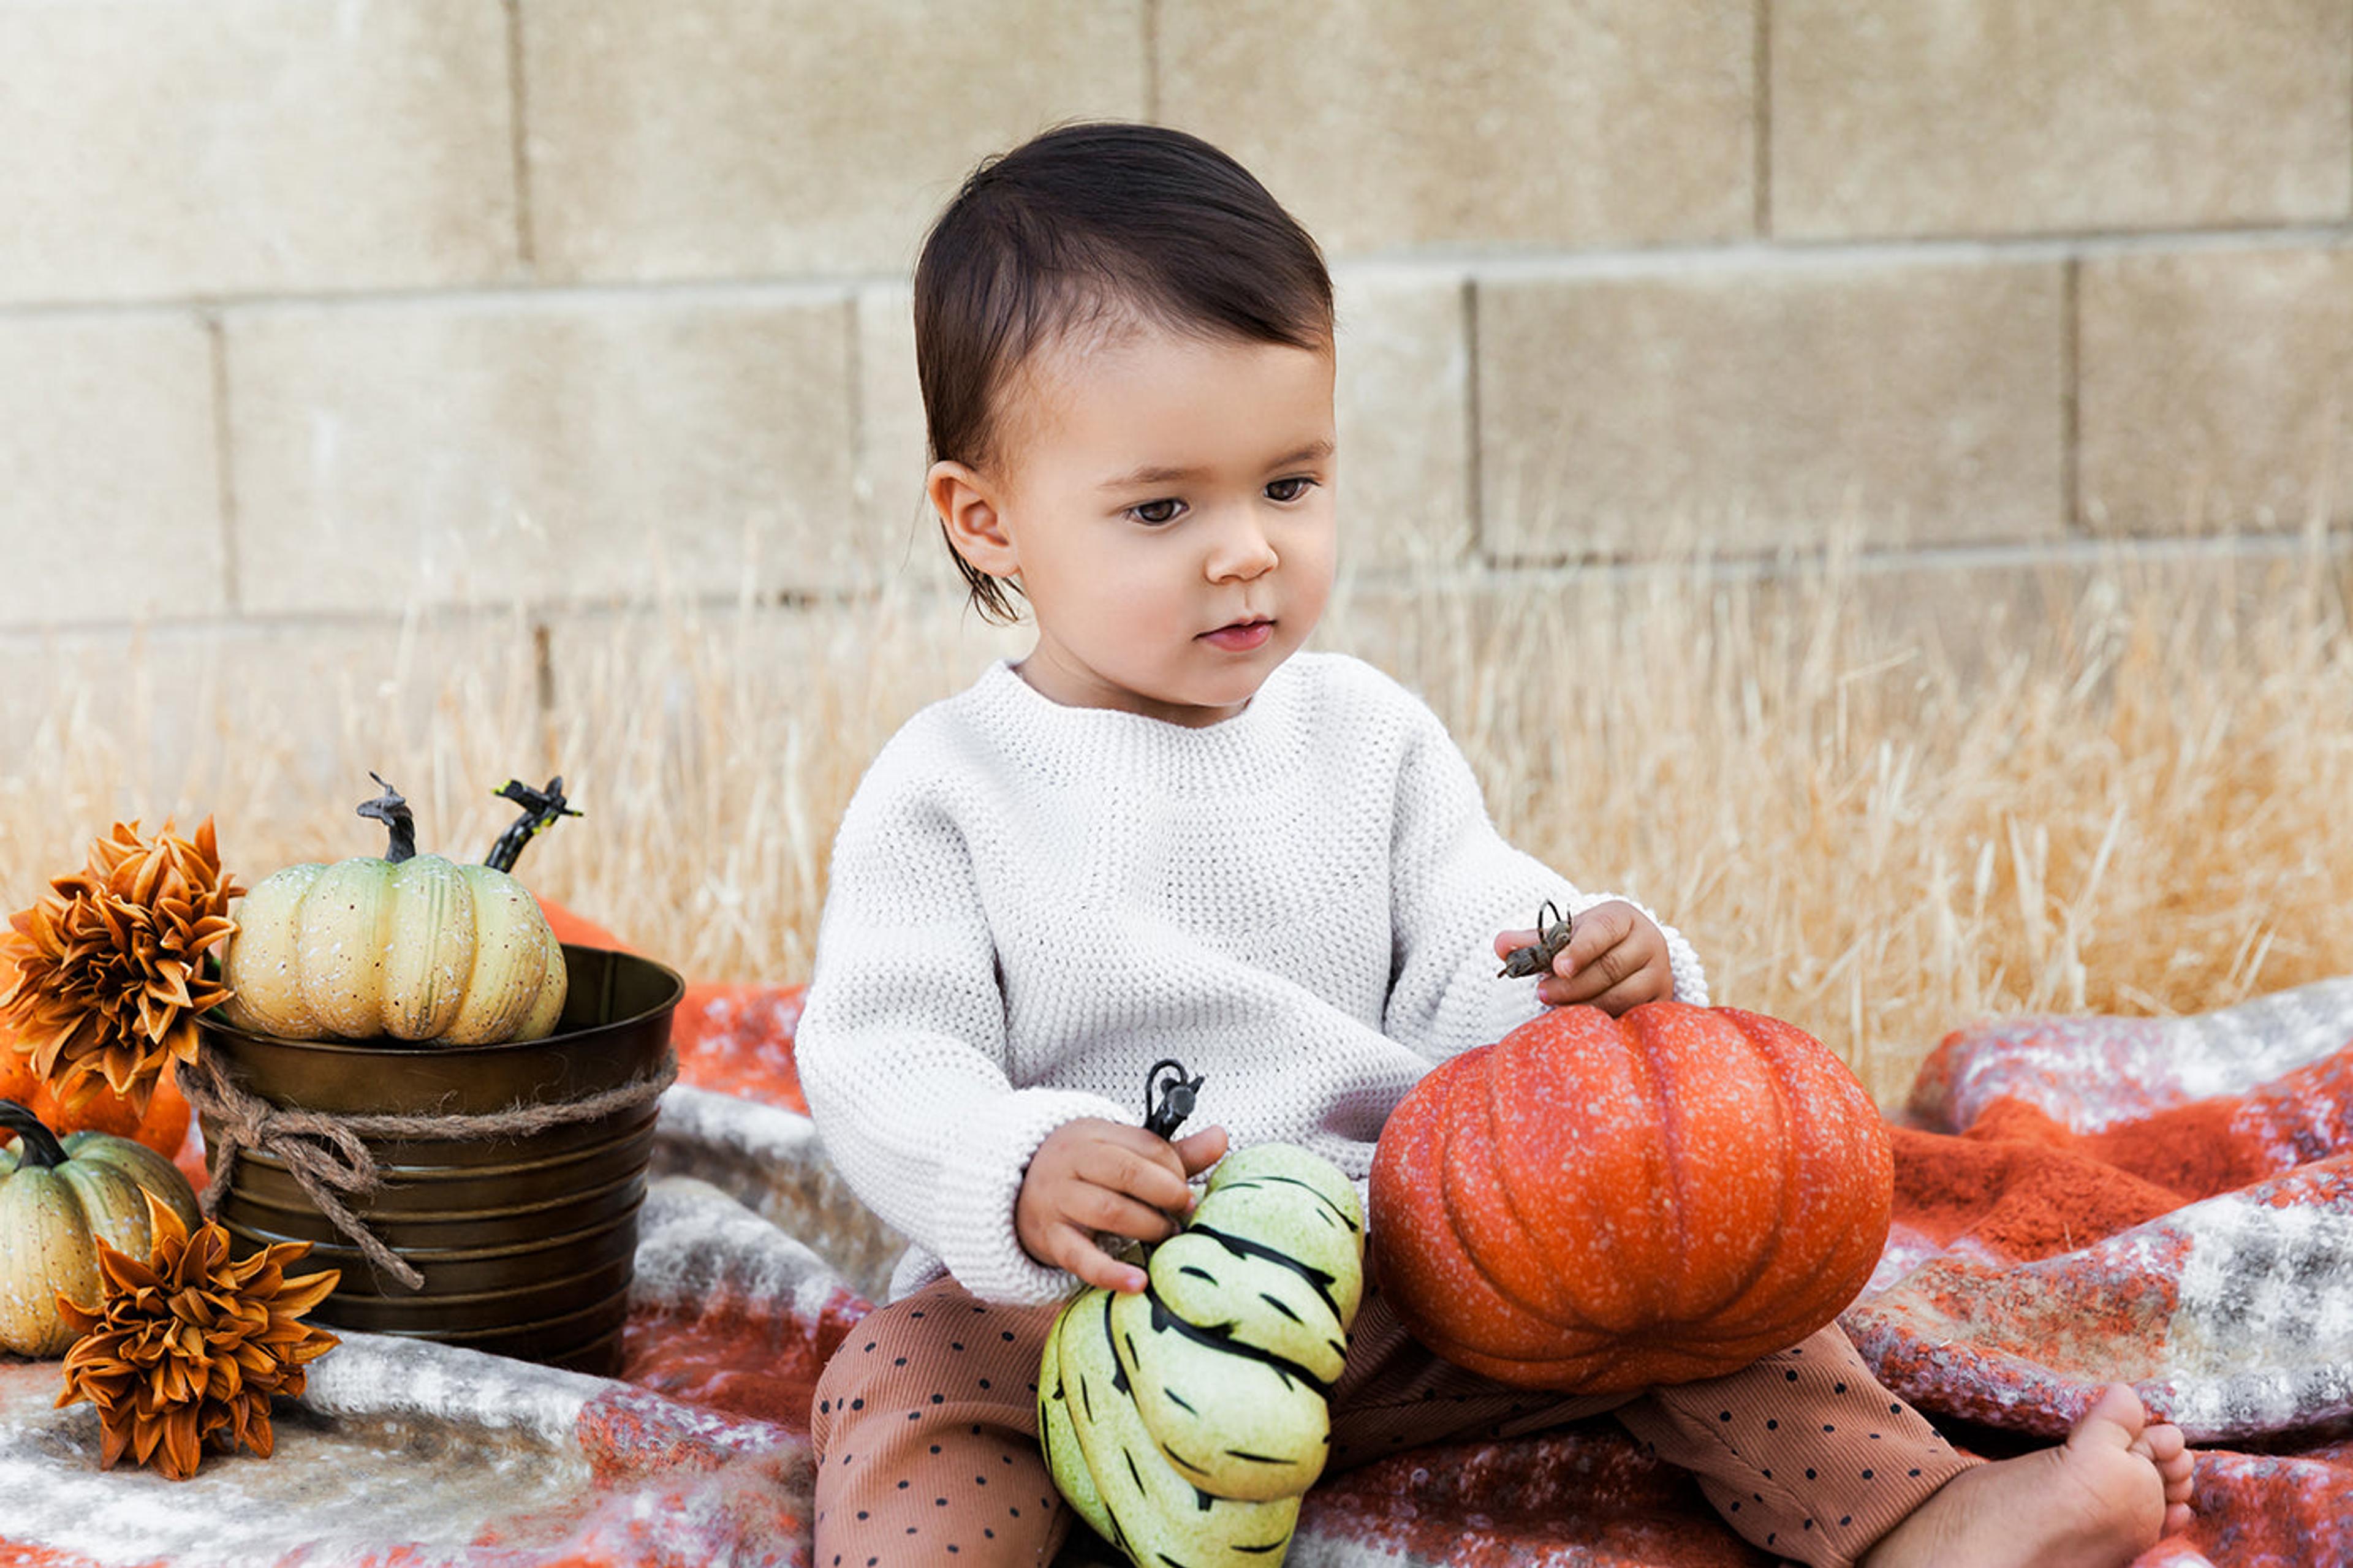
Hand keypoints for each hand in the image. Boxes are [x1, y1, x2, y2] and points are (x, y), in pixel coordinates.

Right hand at [1016, 1118, 1229, 1293]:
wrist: (1015, 1193)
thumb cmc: (1084, 1173)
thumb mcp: (1121, 1152)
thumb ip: (1173, 1152)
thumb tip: (1222, 1138)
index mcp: (1094, 1135)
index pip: (1144, 1145)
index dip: (1174, 1168)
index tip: (1188, 1187)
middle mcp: (1071, 1163)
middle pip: (1127, 1172)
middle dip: (1166, 1193)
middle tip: (1186, 1211)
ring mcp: (1058, 1201)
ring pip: (1108, 1210)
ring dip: (1148, 1226)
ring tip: (1168, 1237)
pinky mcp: (1051, 1239)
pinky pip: (1081, 1258)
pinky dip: (1110, 1272)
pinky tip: (1138, 1281)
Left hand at [1494, 900, 1672, 1015]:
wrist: (1631, 957)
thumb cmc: (1590, 944)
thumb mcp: (1564, 936)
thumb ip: (1533, 940)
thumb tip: (1499, 944)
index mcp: (1623, 917)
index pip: (1602, 930)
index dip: (1579, 949)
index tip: (1557, 967)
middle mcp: (1650, 942)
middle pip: (1610, 967)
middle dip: (1572, 984)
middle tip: (1541, 993)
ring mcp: (1660, 974)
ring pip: (1622, 995)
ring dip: (1585, 1004)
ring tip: (1556, 1005)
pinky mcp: (1662, 1001)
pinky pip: (1632, 1016)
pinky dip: (1604, 1020)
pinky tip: (1582, 1023)